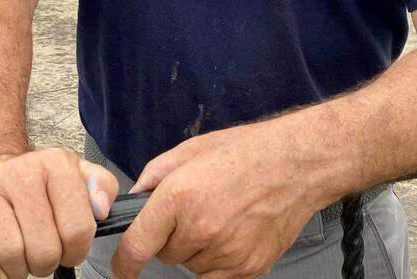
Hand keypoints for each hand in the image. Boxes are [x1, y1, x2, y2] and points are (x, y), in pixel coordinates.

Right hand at [0, 147, 119, 278]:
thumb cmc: (36, 184)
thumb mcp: (75, 176)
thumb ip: (101, 187)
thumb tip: (101, 209)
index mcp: (55, 163)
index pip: (78, 230)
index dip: (76, 252)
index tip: (68, 250)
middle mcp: (20, 170)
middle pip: (44, 248)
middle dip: (45, 264)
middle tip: (40, 256)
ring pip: (10, 254)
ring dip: (17, 270)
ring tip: (19, 259)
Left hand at [111, 121, 323, 278]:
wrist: (295, 164)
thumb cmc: (246, 153)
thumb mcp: (190, 150)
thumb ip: (154, 175)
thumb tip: (135, 196)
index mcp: (179, 198)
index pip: (137, 246)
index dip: (124, 263)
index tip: (121, 269)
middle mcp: (200, 230)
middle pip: (166, 255)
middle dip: (171, 237)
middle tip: (196, 210)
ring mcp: (226, 253)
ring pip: (192, 266)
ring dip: (197, 249)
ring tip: (219, 216)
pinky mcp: (248, 268)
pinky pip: (217, 277)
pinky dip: (217, 261)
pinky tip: (231, 233)